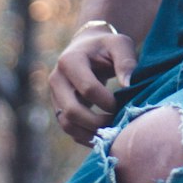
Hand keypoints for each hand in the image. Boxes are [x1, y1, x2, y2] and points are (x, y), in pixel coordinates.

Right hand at [49, 27, 137, 145]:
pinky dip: (85, 136)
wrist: (87, 47)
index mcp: (70, 61)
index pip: (88, 89)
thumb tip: (128, 85)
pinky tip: (103, 135)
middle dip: (97, 122)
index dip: (107, 102)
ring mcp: (54, 95)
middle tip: (117, 123)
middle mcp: (56, 79)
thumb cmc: (106, 46)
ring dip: (89, 133)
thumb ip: (126, 62)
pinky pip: (68, 128)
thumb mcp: (119, 45)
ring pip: (67, 124)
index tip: (122, 104)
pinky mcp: (58, 107)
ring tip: (111, 133)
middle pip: (71, 110)